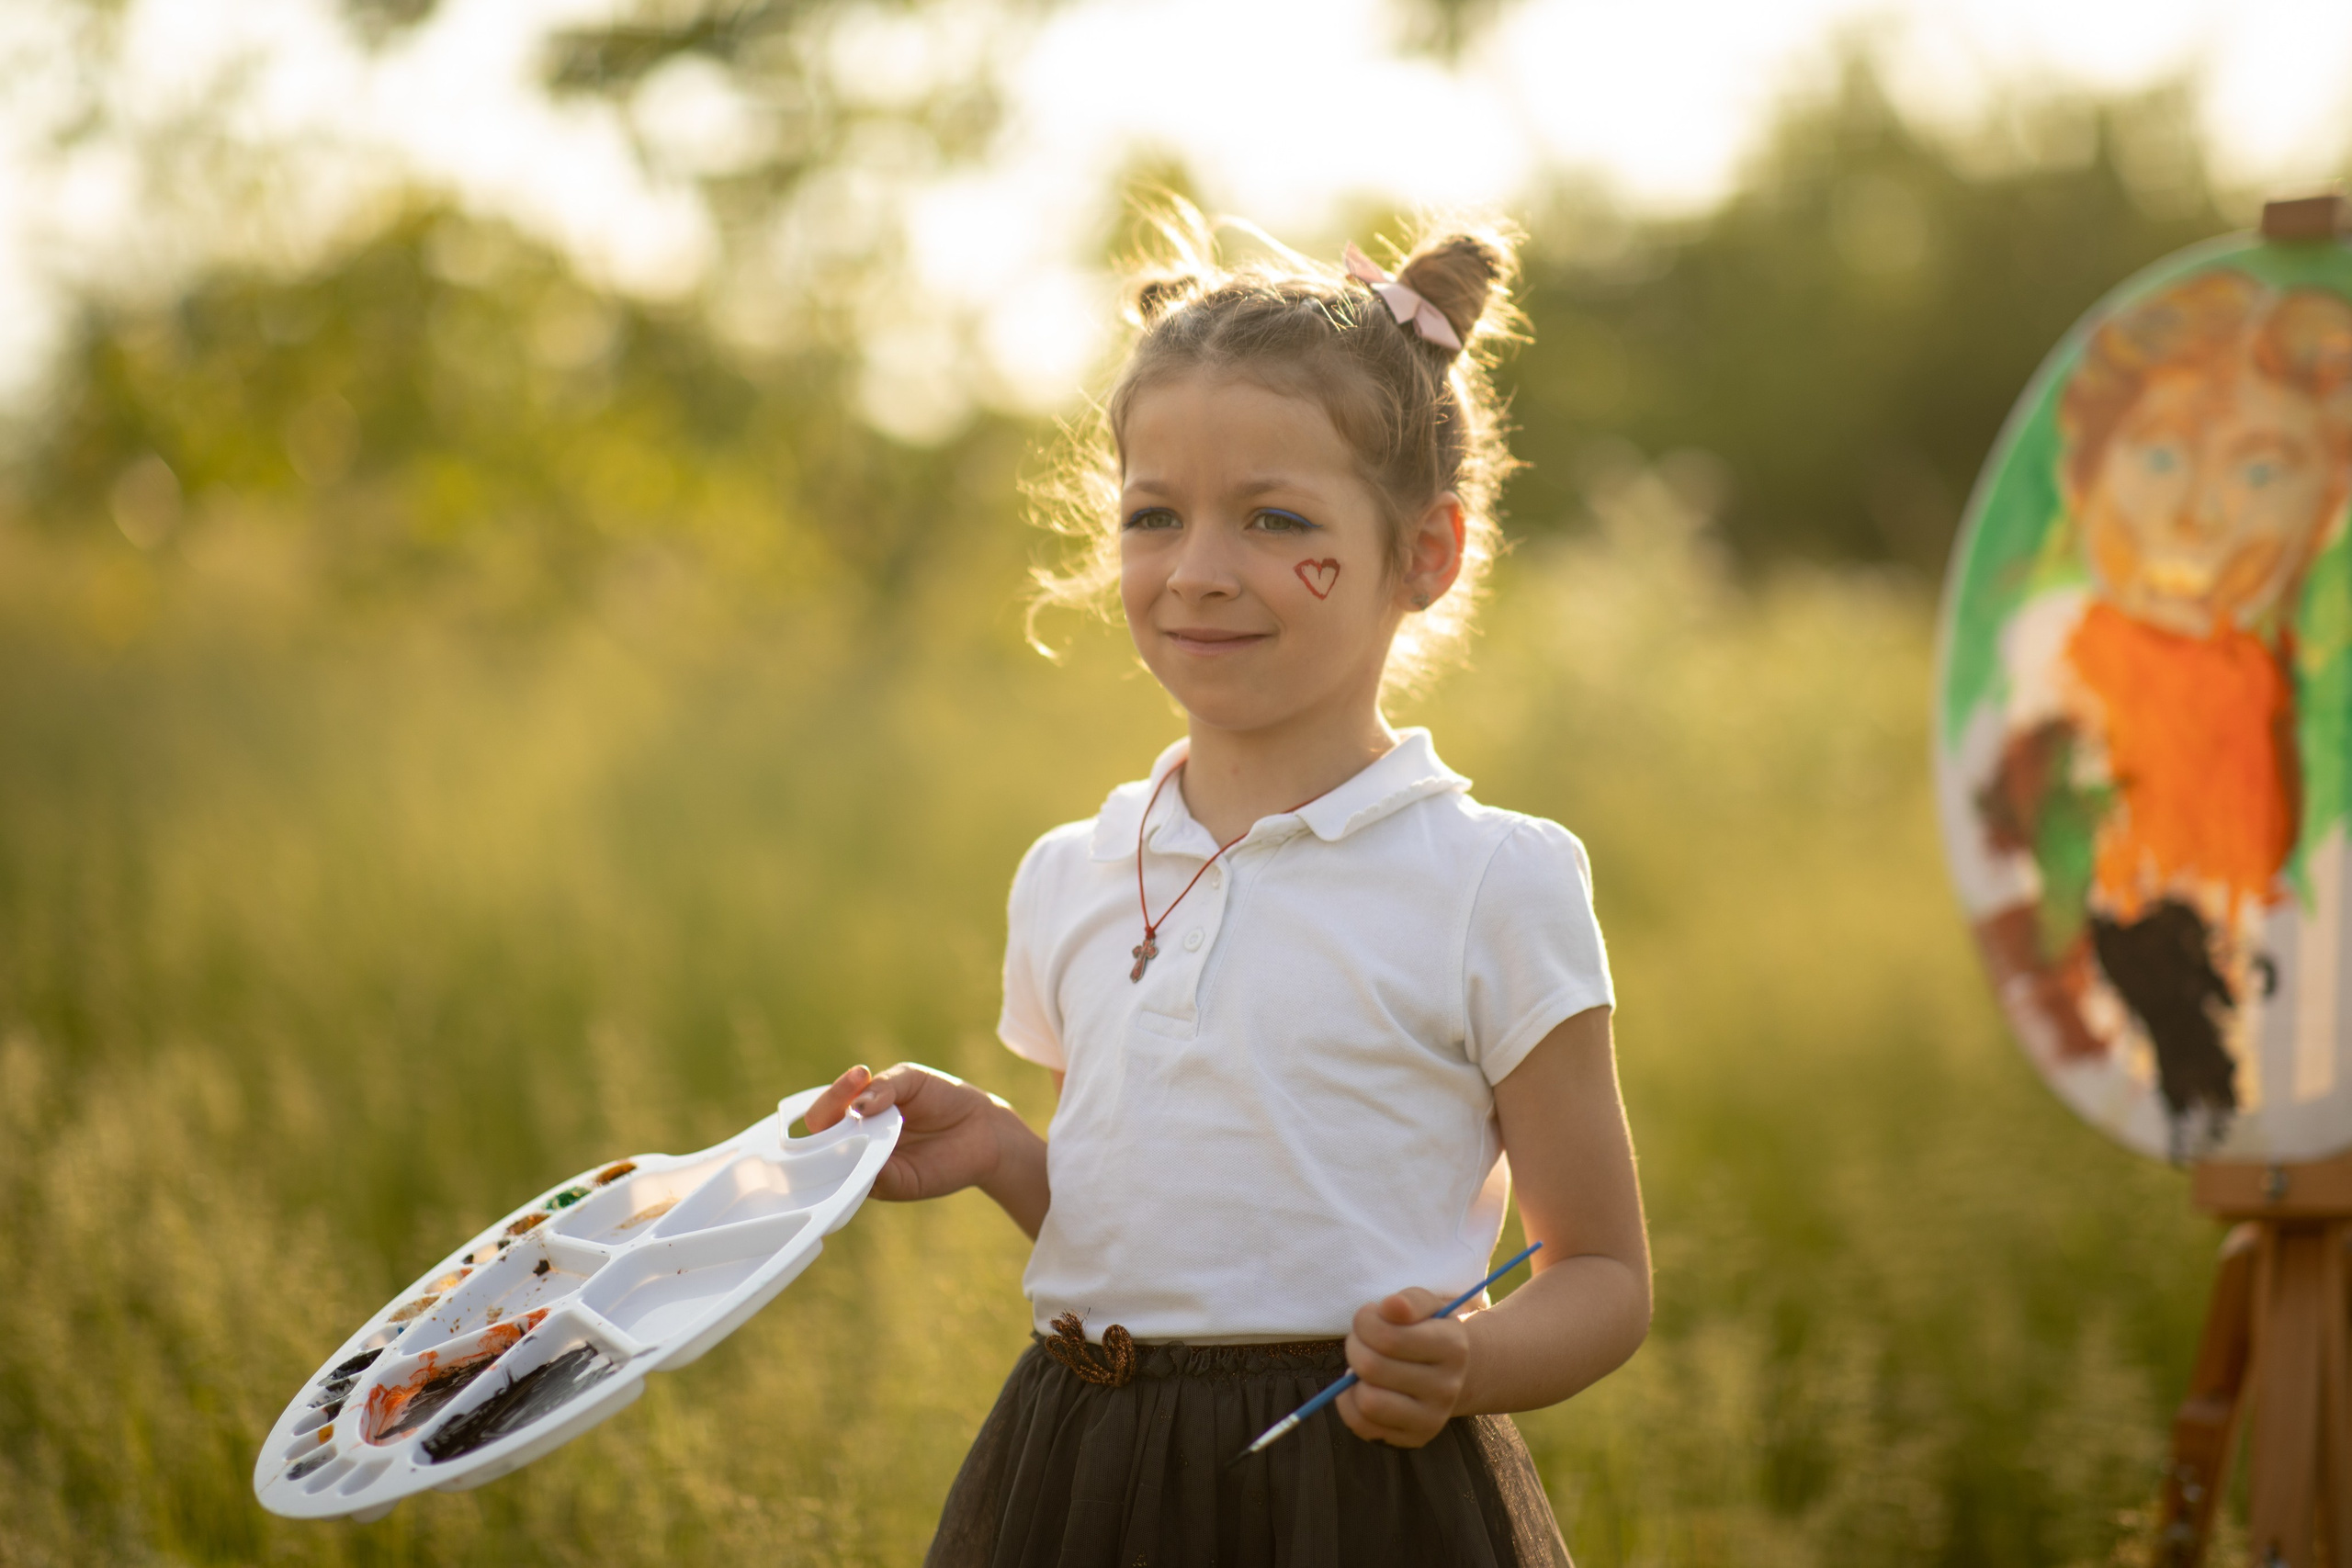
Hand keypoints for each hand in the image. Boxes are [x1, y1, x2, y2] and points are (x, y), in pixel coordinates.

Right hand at [803, 1062, 1011, 1203]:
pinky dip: (866, 1170)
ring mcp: (872, 1165)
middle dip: (830, 1117)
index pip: (826, 1108)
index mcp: (858, 1112)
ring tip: (864, 1125)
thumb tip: (856, 1106)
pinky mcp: (892, 1185)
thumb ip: (884, 1086)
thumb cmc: (945, 1098)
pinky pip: (868, 1182)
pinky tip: (877, 1153)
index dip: (834, 1094)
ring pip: (838, 1163)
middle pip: (821, 1137)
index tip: (860, 1075)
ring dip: (845, 1145)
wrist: (984, 1128)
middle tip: (855, 1106)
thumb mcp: (912, 1079)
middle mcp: (858, 1141)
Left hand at [1335, 1288, 1469, 1447]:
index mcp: (1453, 1347)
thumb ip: (1410, 1301)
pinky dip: (1350, 1403)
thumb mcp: (1428, 1306)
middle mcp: (1447, 1387)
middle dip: (1355, 1346)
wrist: (1453, 1373)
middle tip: (1362, 1339)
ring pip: (1368, 1401)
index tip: (1369, 1314)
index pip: (1389, 1337)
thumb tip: (1391, 1306)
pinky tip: (1360, 1386)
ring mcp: (1432, 1418)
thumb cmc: (1430, 1332)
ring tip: (1364, 1365)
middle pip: (1372, 1367)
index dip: (1365, 1321)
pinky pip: (1363, 1425)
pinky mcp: (1415, 1438)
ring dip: (1353, 1378)